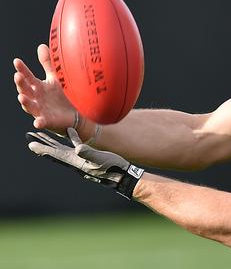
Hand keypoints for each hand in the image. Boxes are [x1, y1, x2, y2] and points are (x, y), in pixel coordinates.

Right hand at [14, 44, 75, 133]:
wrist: (74, 114)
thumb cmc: (61, 95)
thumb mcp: (54, 78)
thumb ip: (47, 64)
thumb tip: (41, 45)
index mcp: (38, 87)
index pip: (28, 76)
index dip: (22, 69)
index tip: (17, 61)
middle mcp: (36, 98)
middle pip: (25, 90)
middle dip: (20, 84)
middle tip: (17, 76)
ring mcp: (40, 110)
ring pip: (29, 106)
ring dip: (25, 102)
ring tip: (21, 97)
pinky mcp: (47, 121)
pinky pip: (42, 122)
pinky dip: (39, 122)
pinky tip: (38, 122)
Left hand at [26, 127, 143, 198]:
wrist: (122, 176)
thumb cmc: (112, 168)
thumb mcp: (100, 159)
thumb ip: (88, 153)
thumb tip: (78, 148)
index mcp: (75, 161)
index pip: (55, 154)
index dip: (43, 148)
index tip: (30, 143)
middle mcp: (75, 161)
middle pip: (54, 151)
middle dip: (42, 144)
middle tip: (30, 136)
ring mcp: (81, 159)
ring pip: (62, 149)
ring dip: (52, 142)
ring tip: (43, 136)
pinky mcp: (89, 156)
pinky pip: (75, 145)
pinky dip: (70, 138)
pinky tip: (70, 131)